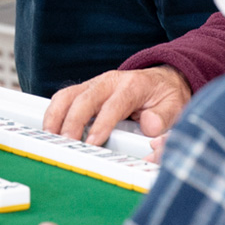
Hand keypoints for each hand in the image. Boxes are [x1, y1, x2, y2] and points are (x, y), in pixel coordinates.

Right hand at [44, 65, 190, 144]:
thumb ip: (163, 117)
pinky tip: (51, 131)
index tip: (92, 142)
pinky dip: (53, 114)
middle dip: (73, 122)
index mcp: (132, 85)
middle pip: (85, 98)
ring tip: (51, 138)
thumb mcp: (174, 106)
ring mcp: (94, 85)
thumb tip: (150, 126)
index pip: (114, 104)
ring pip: (67, 95)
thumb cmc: (165, 96)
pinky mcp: (84, 91)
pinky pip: (63, 99)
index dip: (101, 123)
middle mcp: (109, 82)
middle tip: (67, 143)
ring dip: (56, 117)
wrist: (160, 81)